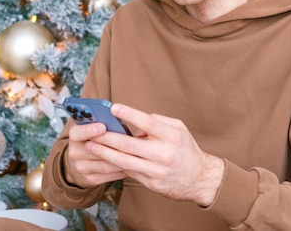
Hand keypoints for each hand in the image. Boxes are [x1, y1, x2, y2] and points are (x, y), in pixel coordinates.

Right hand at [65, 122, 126, 187]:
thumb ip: (102, 125)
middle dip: (112, 146)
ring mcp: (82, 168)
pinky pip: (110, 174)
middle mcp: (75, 153)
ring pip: (105, 164)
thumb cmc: (93, 141)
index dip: (89, 130)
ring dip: (121, 159)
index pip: (77, 133)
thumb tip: (119, 120)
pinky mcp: (91, 179)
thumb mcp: (91, 130)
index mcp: (75, 137)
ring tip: (134, 154)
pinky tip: (132, 164)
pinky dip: (122, 169)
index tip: (102, 127)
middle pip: (94, 150)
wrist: (81, 164)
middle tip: (128, 141)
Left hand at [85, 104, 224, 206]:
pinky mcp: (151, 183)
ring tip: (90, 146)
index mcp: (171, 136)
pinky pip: (129, 172)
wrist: (199, 180)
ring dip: (104, 153)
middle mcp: (163, 154)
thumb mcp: (179, 129)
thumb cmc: (186, 150)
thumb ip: (158, 121)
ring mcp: (156, 171)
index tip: (114, 107)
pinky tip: (103, 158)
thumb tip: (136, 122)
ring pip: (124, 161)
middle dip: (107, 137)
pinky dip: (114, 164)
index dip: (130, 114)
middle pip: (129, 144)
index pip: (148, 122)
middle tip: (92, 131)